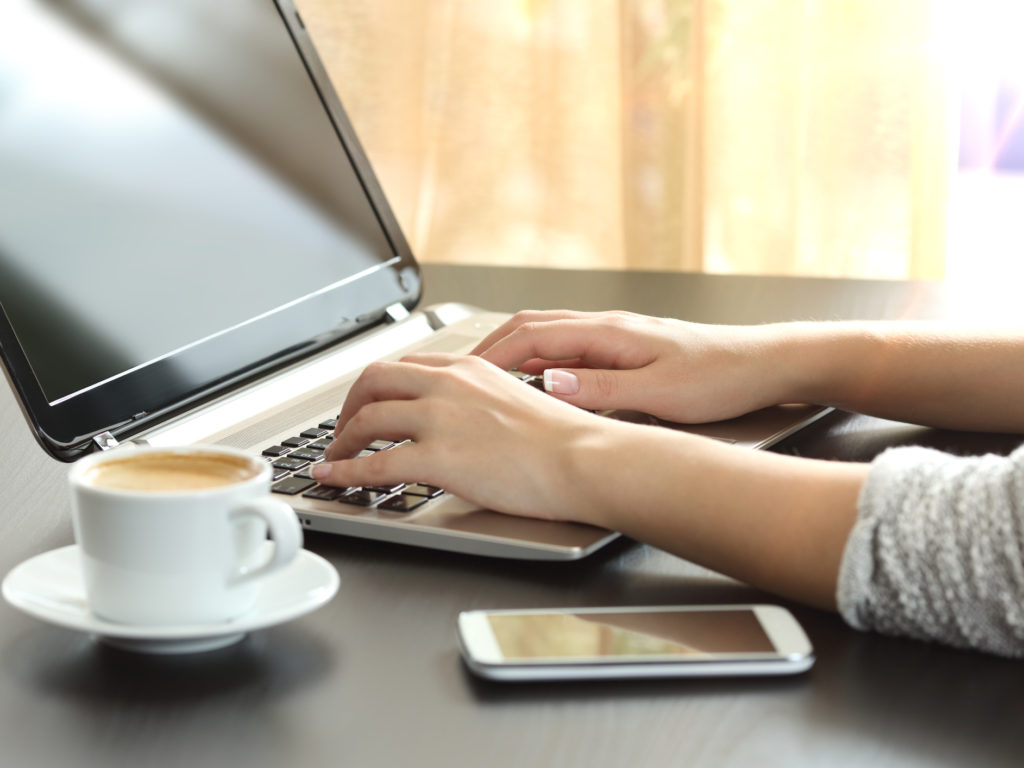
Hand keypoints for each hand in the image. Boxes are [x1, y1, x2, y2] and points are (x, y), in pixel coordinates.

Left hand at [316, 354, 607, 520]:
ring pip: (367, 418)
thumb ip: (483, 402)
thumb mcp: (519, 400)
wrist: (584, 460)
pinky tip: (334, 479)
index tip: (371, 403)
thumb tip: (467, 422)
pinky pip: (375, 463)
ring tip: (336, 458)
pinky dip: (345, 471)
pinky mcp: (438, 457)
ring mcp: (440, 418)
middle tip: (344, 428)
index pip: (407, 366)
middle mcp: (448, 385)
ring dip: (342, 440)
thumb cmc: (567, 441)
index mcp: (470, 369)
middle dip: (350, 405)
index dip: (378, 386)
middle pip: (374, 380)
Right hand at [471, 310, 782, 423]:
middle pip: (533, 325)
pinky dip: (540, 357)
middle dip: (491, 345)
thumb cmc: (720, 376)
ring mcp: (617, 334)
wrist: (763, 363)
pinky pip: (569, 345)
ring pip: (549, 332)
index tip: (461, 372)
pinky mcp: (627, 347)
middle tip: (460, 369)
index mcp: (610, 332)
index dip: (492, 354)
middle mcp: (608, 326)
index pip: (533, 336)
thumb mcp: (659, 392)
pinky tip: (537, 378)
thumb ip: (601, 389)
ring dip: (514, 348)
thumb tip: (547, 382)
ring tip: (487, 374)